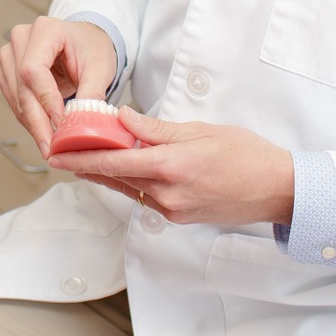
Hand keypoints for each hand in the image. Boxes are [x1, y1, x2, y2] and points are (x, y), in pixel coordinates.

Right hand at [0, 16, 119, 156]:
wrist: (84, 44)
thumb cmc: (92, 48)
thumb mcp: (100, 67)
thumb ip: (92, 92)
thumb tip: (83, 120)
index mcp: (46, 29)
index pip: (33, 69)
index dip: (45, 99)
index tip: (60, 123)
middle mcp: (22, 38)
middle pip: (22, 86)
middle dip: (37, 121)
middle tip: (51, 147)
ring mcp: (11, 54)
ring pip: (16, 97)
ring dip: (32, 124)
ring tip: (50, 144)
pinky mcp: (8, 70)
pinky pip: (13, 100)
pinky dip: (28, 119)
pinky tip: (42, 131)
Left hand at [48, 108, 295, 226]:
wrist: (277, 190)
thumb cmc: (246, 155)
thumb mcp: (200, 131)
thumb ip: (156, 129)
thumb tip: (123, 118)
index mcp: (170, 167)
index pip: (114, 161)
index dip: (81, 158)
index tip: (58, 153)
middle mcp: (167, 194)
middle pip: (116, 177)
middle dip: (88, 165)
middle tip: (62, 154)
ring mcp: (173, 209)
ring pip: (130, 188)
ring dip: (110, 173)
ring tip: (89, 157)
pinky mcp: (181, 217)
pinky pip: (147, 198)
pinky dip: (133, 182)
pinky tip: (127, 168)